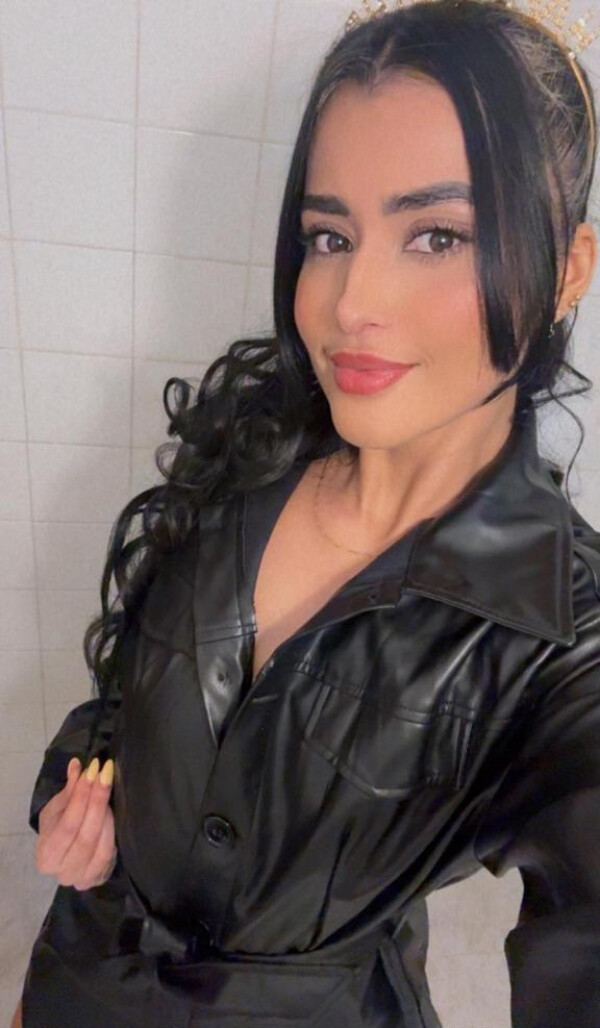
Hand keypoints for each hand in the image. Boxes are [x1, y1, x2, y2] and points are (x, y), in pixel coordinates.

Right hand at [35, 757, 117, 890]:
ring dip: (108, 816)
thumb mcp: (57, 808)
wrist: (63, 853)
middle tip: (106, 774)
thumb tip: (77, 764)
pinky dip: (114, 832)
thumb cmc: (57, 828)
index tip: (95, 769)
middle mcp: (63, 873)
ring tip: (108, 793)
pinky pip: (112, 854)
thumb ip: (69, 790)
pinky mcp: (101, 878)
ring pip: (102, 846)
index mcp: (46, 855)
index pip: (68, 824)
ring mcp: (83, 879)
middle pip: (86, 836)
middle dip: (98, 801)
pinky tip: (114, 813)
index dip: (82, 795)